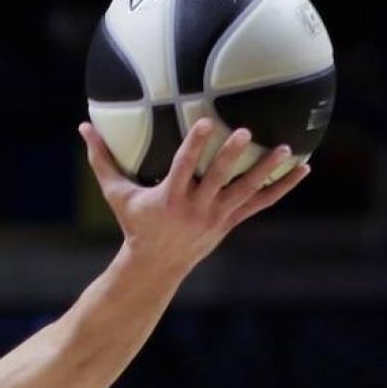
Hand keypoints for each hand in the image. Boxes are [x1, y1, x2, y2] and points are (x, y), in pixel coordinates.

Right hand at [79, 118, 310, 278]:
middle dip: (230, 156)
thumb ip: (102, 160)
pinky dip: (281, 187)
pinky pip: (260, 203)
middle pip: (216, 179)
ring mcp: (216, 217)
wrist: (155, 266)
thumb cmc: (134, 225)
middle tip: (245, 132)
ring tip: (284, 149)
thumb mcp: (116, 195)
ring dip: (264, 171)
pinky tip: (303, 169)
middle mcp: (195, 209)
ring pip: (244, 191)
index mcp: (169, 199)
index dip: (194, 145)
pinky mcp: (229, 223)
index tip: (205, 121)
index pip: (183, 168)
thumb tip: (83, 127)